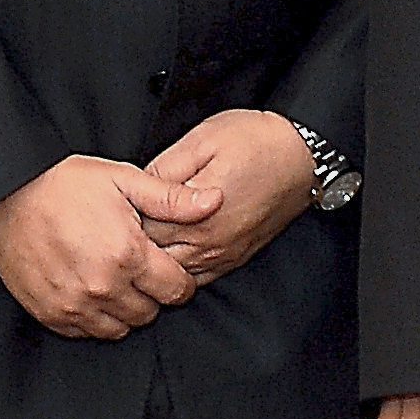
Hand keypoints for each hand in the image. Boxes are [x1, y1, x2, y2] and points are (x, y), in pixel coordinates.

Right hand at [0, 156, 211, 339]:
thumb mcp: (124, 180)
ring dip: (123, 308)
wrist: (7, 194)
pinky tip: (89, 288)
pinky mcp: (51, 313)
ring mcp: (74, 305)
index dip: (177, 278)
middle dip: (151, 293)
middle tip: (137, 268)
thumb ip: (172, 198)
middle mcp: (103, 286)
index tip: (165, 265)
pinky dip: (94, 316)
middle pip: (150, 312)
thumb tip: (215, 201)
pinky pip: (86, 332)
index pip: (176, 290)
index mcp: (128, 254)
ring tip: (113, 278)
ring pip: (120, 328)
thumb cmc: (65, 183)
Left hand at [139, 111, 318, 284]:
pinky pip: (196, 278)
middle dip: (135, 241)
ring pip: (173, 272)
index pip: (143, 229)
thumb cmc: (255, 141)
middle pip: (154, 255)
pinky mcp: (235, 258)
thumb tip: (137, 188)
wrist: (303, 156)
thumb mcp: (202, 140)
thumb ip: (165, 168)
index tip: (116, 205)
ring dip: (156, 258)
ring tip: (142, 238)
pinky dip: (178, 270)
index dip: (125, 217)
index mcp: (197, 212)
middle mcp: (210, 241)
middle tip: (123, 222)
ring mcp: (224, 254)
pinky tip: (169, 253)